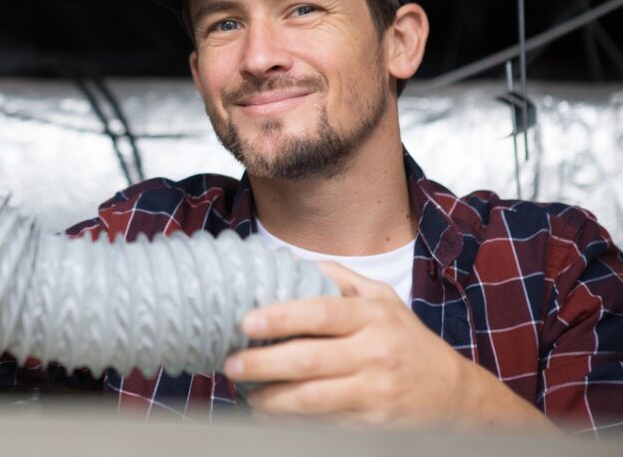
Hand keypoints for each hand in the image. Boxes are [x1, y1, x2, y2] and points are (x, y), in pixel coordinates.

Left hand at [225, 262, 556, 430]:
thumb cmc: (407, 341)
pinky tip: (270, 414)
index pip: (320, 313)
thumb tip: (288, 261)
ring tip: (246, 392)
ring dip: (271, 399)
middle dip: (263, 364)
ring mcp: (374, 391)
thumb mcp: (383, 299)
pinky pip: (323, 422)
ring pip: (312, 398)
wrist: (453, 396)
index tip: (246, 322)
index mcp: (373, 316)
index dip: (280, 318)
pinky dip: (291, 420)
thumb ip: (339, 279)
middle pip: (309, 360)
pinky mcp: (371, 424)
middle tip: (232, 363)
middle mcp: (375, 353)